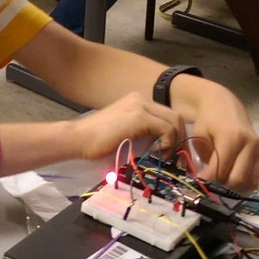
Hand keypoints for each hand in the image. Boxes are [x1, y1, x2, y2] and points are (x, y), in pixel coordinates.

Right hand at [70, 92, 187, 164]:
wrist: (77, 139)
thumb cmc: (96, 143)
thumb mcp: (125, 134)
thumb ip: (142, 134)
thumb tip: (163, 148)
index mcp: (137, 102)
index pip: (167, 115)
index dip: (175, 135)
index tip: (174, 154)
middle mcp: (141, 99)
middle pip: (175, 116)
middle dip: (181, 139)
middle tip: (178, 159)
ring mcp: (140, 106)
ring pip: (174, 121)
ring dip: (176, 142)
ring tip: (166, 158)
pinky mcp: (139, 116)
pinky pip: (167, 128)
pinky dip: (168, 143)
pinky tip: (157, 153)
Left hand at [179, 85, 258, 192]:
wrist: (224, 104)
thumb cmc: (207, 120)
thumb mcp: (199, 137)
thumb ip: (206, 159)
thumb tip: (208, 180)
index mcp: (232, 138)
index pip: (220, 170)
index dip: (208, 180)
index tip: (198, 182)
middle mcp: (249, 145)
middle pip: (237, 179)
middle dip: (221, 185)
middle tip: (209, 183)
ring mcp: (257, 150)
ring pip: (249, 182)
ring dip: (233, 187)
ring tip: (220, 182)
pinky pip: (255, 178)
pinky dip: (244, 184)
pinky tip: (231, 181)